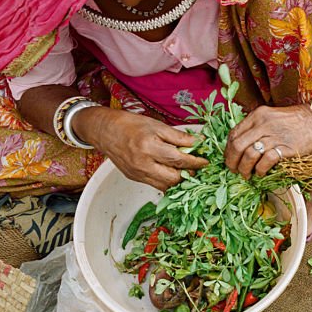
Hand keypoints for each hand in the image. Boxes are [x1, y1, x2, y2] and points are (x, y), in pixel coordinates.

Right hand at [74, 107, 206, 190]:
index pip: (179, 160)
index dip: (196, 162)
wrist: (105, 131)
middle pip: (174, 178)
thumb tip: (198, 143)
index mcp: (148, 147)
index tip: (206, 161)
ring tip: (189, 172)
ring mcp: (137, 174)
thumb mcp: (157, 125)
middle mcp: (142, 164)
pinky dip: (168, 182)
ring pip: (166, 186)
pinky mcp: (134, 178)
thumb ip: (178, 137)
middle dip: (190, 174)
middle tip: (199, 168)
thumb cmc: (130, 125)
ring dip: (180, 181)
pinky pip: (156, 186)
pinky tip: (175, 175)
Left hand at [224, 97, 311, 178]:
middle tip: (234, 171)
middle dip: (232, 162)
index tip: (230, 159)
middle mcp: (262, 124)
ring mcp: (274, 136)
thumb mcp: (272, 117)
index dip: (228, 150)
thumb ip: (257, 128)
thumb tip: (244, 146)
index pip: (233, 134)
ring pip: (249, 155)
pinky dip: (260, 170)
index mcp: (257, 115)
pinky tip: (261, 173)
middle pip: (237, 146)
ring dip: (244, 169)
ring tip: (247, 175)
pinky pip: (265, 161)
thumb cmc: (297, 120)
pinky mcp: (285, 147)